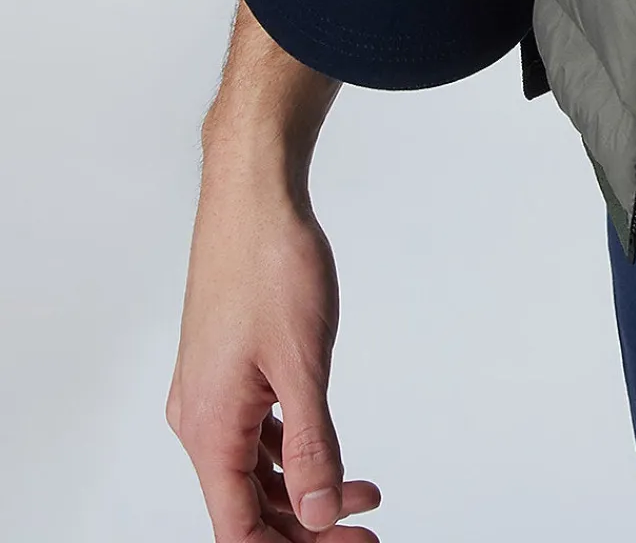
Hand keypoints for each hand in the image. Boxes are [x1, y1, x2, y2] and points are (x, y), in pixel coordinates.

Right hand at [168, 145, 380, 539]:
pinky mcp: (225, 371)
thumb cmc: (271, 265)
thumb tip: (320, 511)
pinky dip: (291, 452)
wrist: (254, 197)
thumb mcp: (303, 364)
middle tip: (365, 531)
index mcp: (209, 427)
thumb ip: (311, 445)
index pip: (239, 528)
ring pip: (252, 471)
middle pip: (246, 506)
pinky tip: (327, 452)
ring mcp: (210, 393)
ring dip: (304, 491)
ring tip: (364, 496)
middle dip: (307, 525)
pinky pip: (253, 433)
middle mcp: (199, 418)